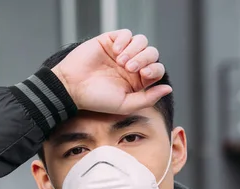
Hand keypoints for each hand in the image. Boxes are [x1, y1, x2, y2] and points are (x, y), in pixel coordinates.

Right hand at [51, 30, 171, 114]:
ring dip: (135, 50)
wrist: (72, 87)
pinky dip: (125, 40)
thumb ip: (148, 98)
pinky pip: (126, 33)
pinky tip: (116, 51)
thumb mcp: (125, 104)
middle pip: (152, 53)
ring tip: (121, 61)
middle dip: (144, 59)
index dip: (155, 69)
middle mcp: (131, 66)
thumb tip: (168, 89)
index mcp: (137, 81)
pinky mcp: (109, 41)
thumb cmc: (96, 99)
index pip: (157, 69)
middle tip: (129, 68)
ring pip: (141, 41)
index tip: (144, 75)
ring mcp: (120, 53)